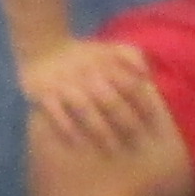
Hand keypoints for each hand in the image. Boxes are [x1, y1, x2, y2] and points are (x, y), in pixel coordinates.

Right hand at [16, 35, 168, 159]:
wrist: (43, 49)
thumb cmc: (83, 55)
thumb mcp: (108, 47)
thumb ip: (131, 55)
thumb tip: (146, 74)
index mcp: (102, 61)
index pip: (128, 82)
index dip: (142, 101)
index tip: (151, 119)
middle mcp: (84, 73)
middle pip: (109, 98)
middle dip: (124, 120)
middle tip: (136, 138)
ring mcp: (63, 83)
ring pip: (84, 108)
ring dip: (99, 128)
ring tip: (112, 148)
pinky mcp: (43, 92)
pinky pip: (54, 111)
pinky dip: (66, 126)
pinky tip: (77, 142)